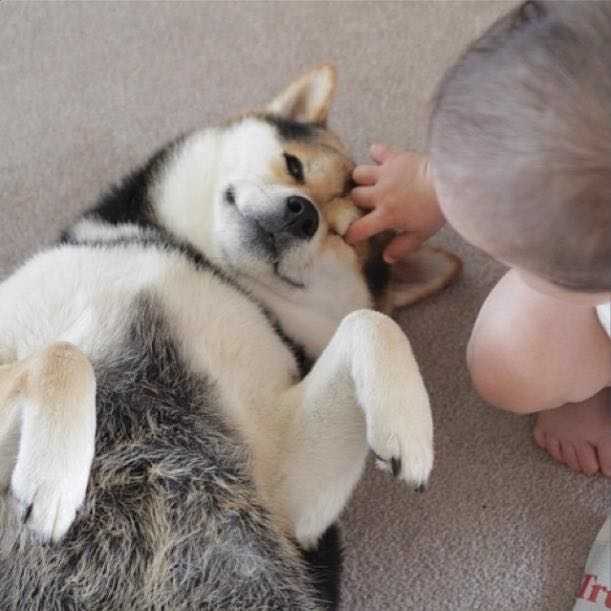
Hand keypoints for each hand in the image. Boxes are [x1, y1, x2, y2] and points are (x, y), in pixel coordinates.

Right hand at [345, 145, 444, 262]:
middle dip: (356, 202)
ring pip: (359, 174)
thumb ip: (402, 247)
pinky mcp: (394, 157)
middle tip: (364, 204)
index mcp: (386, 215)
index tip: (350, 236)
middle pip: (355, 197)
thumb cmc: (436, 211)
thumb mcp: (420, 235)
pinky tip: (379, 158)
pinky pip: (377, 150)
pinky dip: (376, 153)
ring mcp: (385, 174)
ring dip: (361, 179)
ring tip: (368, 182)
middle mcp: (380, 194)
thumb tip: (387, 258)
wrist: (450, 182)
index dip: (351, 234)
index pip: (359, 228)